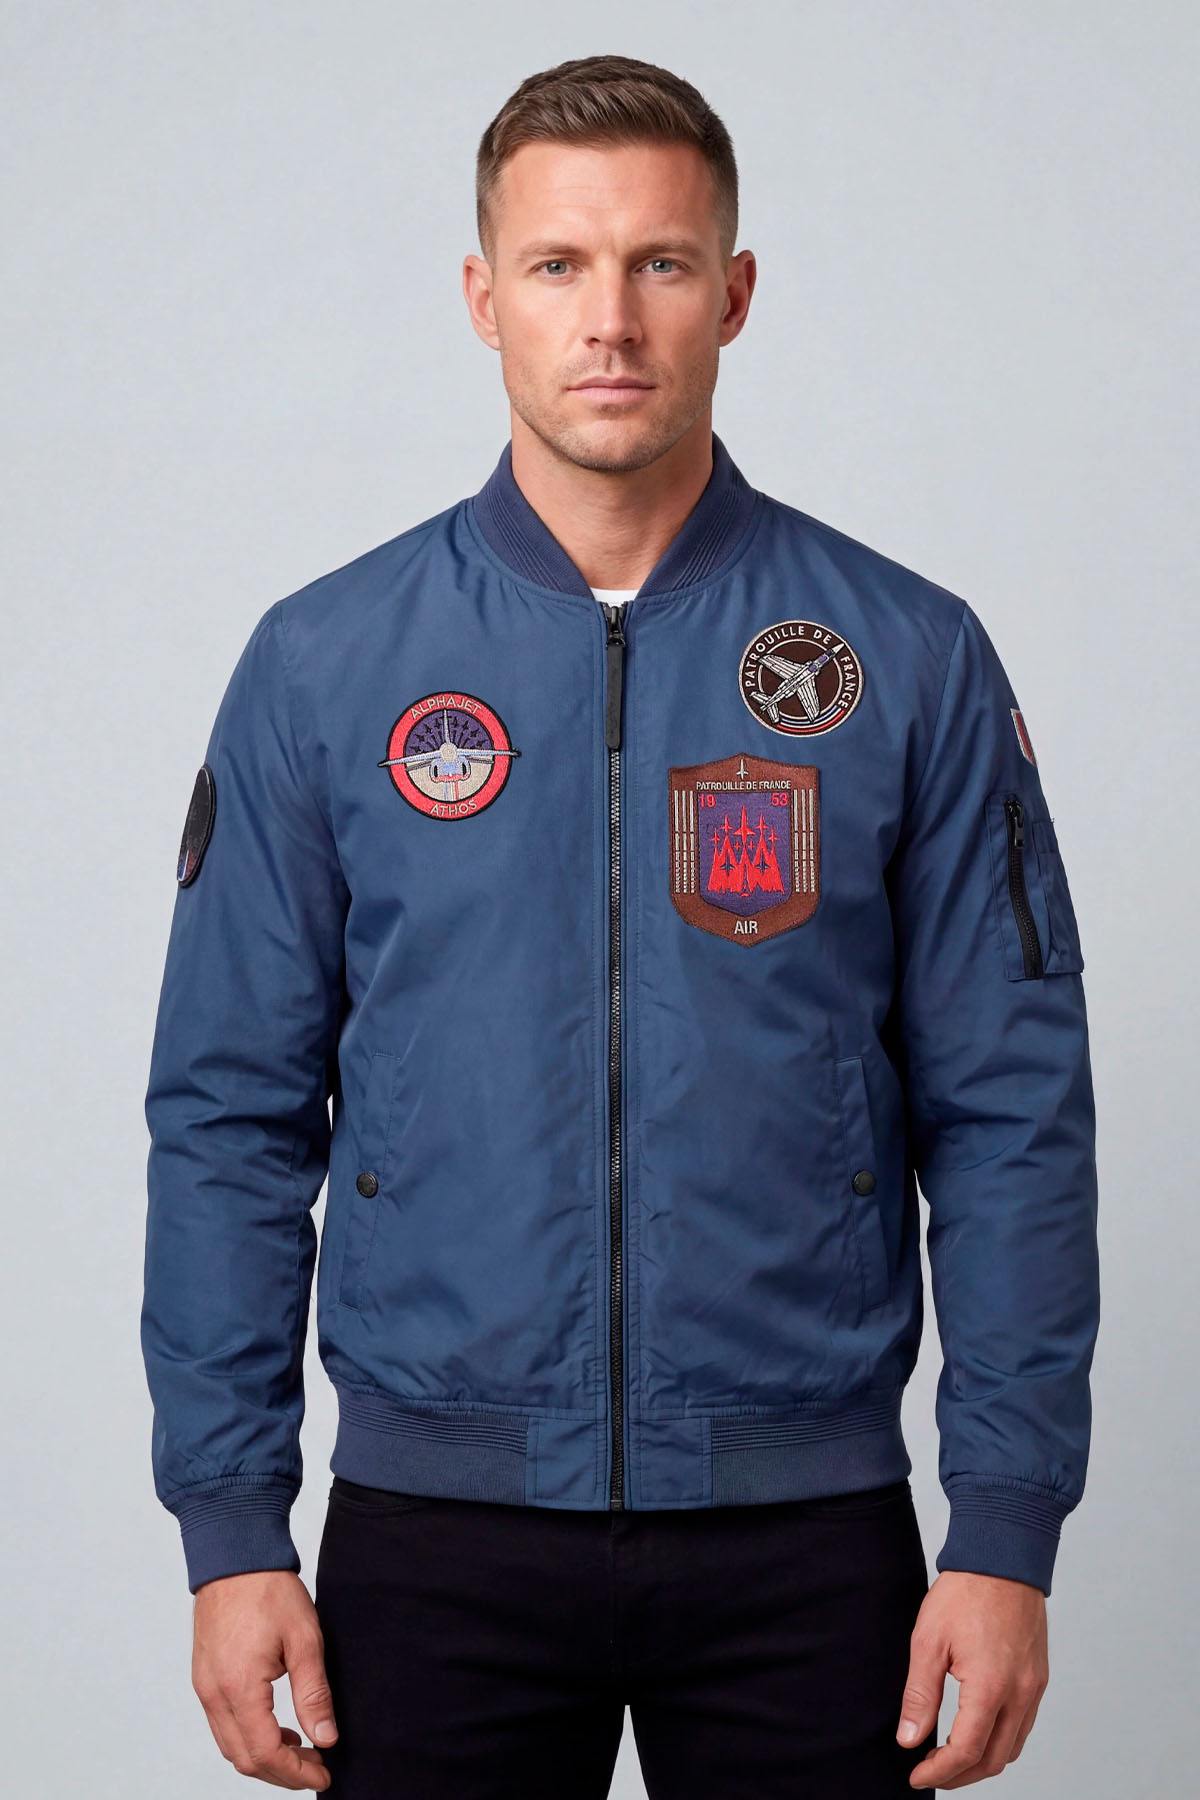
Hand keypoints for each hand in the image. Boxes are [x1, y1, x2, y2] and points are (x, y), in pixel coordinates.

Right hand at [191, 1569, 337, 1788]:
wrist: (234, 1555)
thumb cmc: (268, 1589)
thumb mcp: (304, 1639)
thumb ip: (313, 1693)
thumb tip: (325, 1738)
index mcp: (238, 1688)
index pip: (265, 1753)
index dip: (296, 1773)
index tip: (323, 1775)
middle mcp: (214, 1694)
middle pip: (244, 1758)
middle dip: (281, 1773)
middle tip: (315, 1768)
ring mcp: (204, 1687)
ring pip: (230, 1745)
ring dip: (263, 1757)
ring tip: (300, 1750)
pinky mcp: (204, 1677)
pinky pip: (223, 1724)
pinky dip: (248, 1737)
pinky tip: (275, 1727)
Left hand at [896, 1569, 1048, 1788]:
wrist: (1003, 1556)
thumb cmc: (965, 1592)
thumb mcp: (928, 1640)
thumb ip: (920, 1695)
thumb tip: (909, 1740)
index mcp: (991, 1687)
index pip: (967, 1751)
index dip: (940, 1772)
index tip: (916, 1775)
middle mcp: (1020, 1694)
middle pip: (994, 1760)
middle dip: (961, 1775)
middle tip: (930, 1771)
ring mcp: (1034, 1687)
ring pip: (1013, 1747)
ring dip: (983, 1761)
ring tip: (950, 1757)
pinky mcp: (1038, 1677)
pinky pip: (1023, 1725)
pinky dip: (1001, 1740)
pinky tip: (978, 1730)